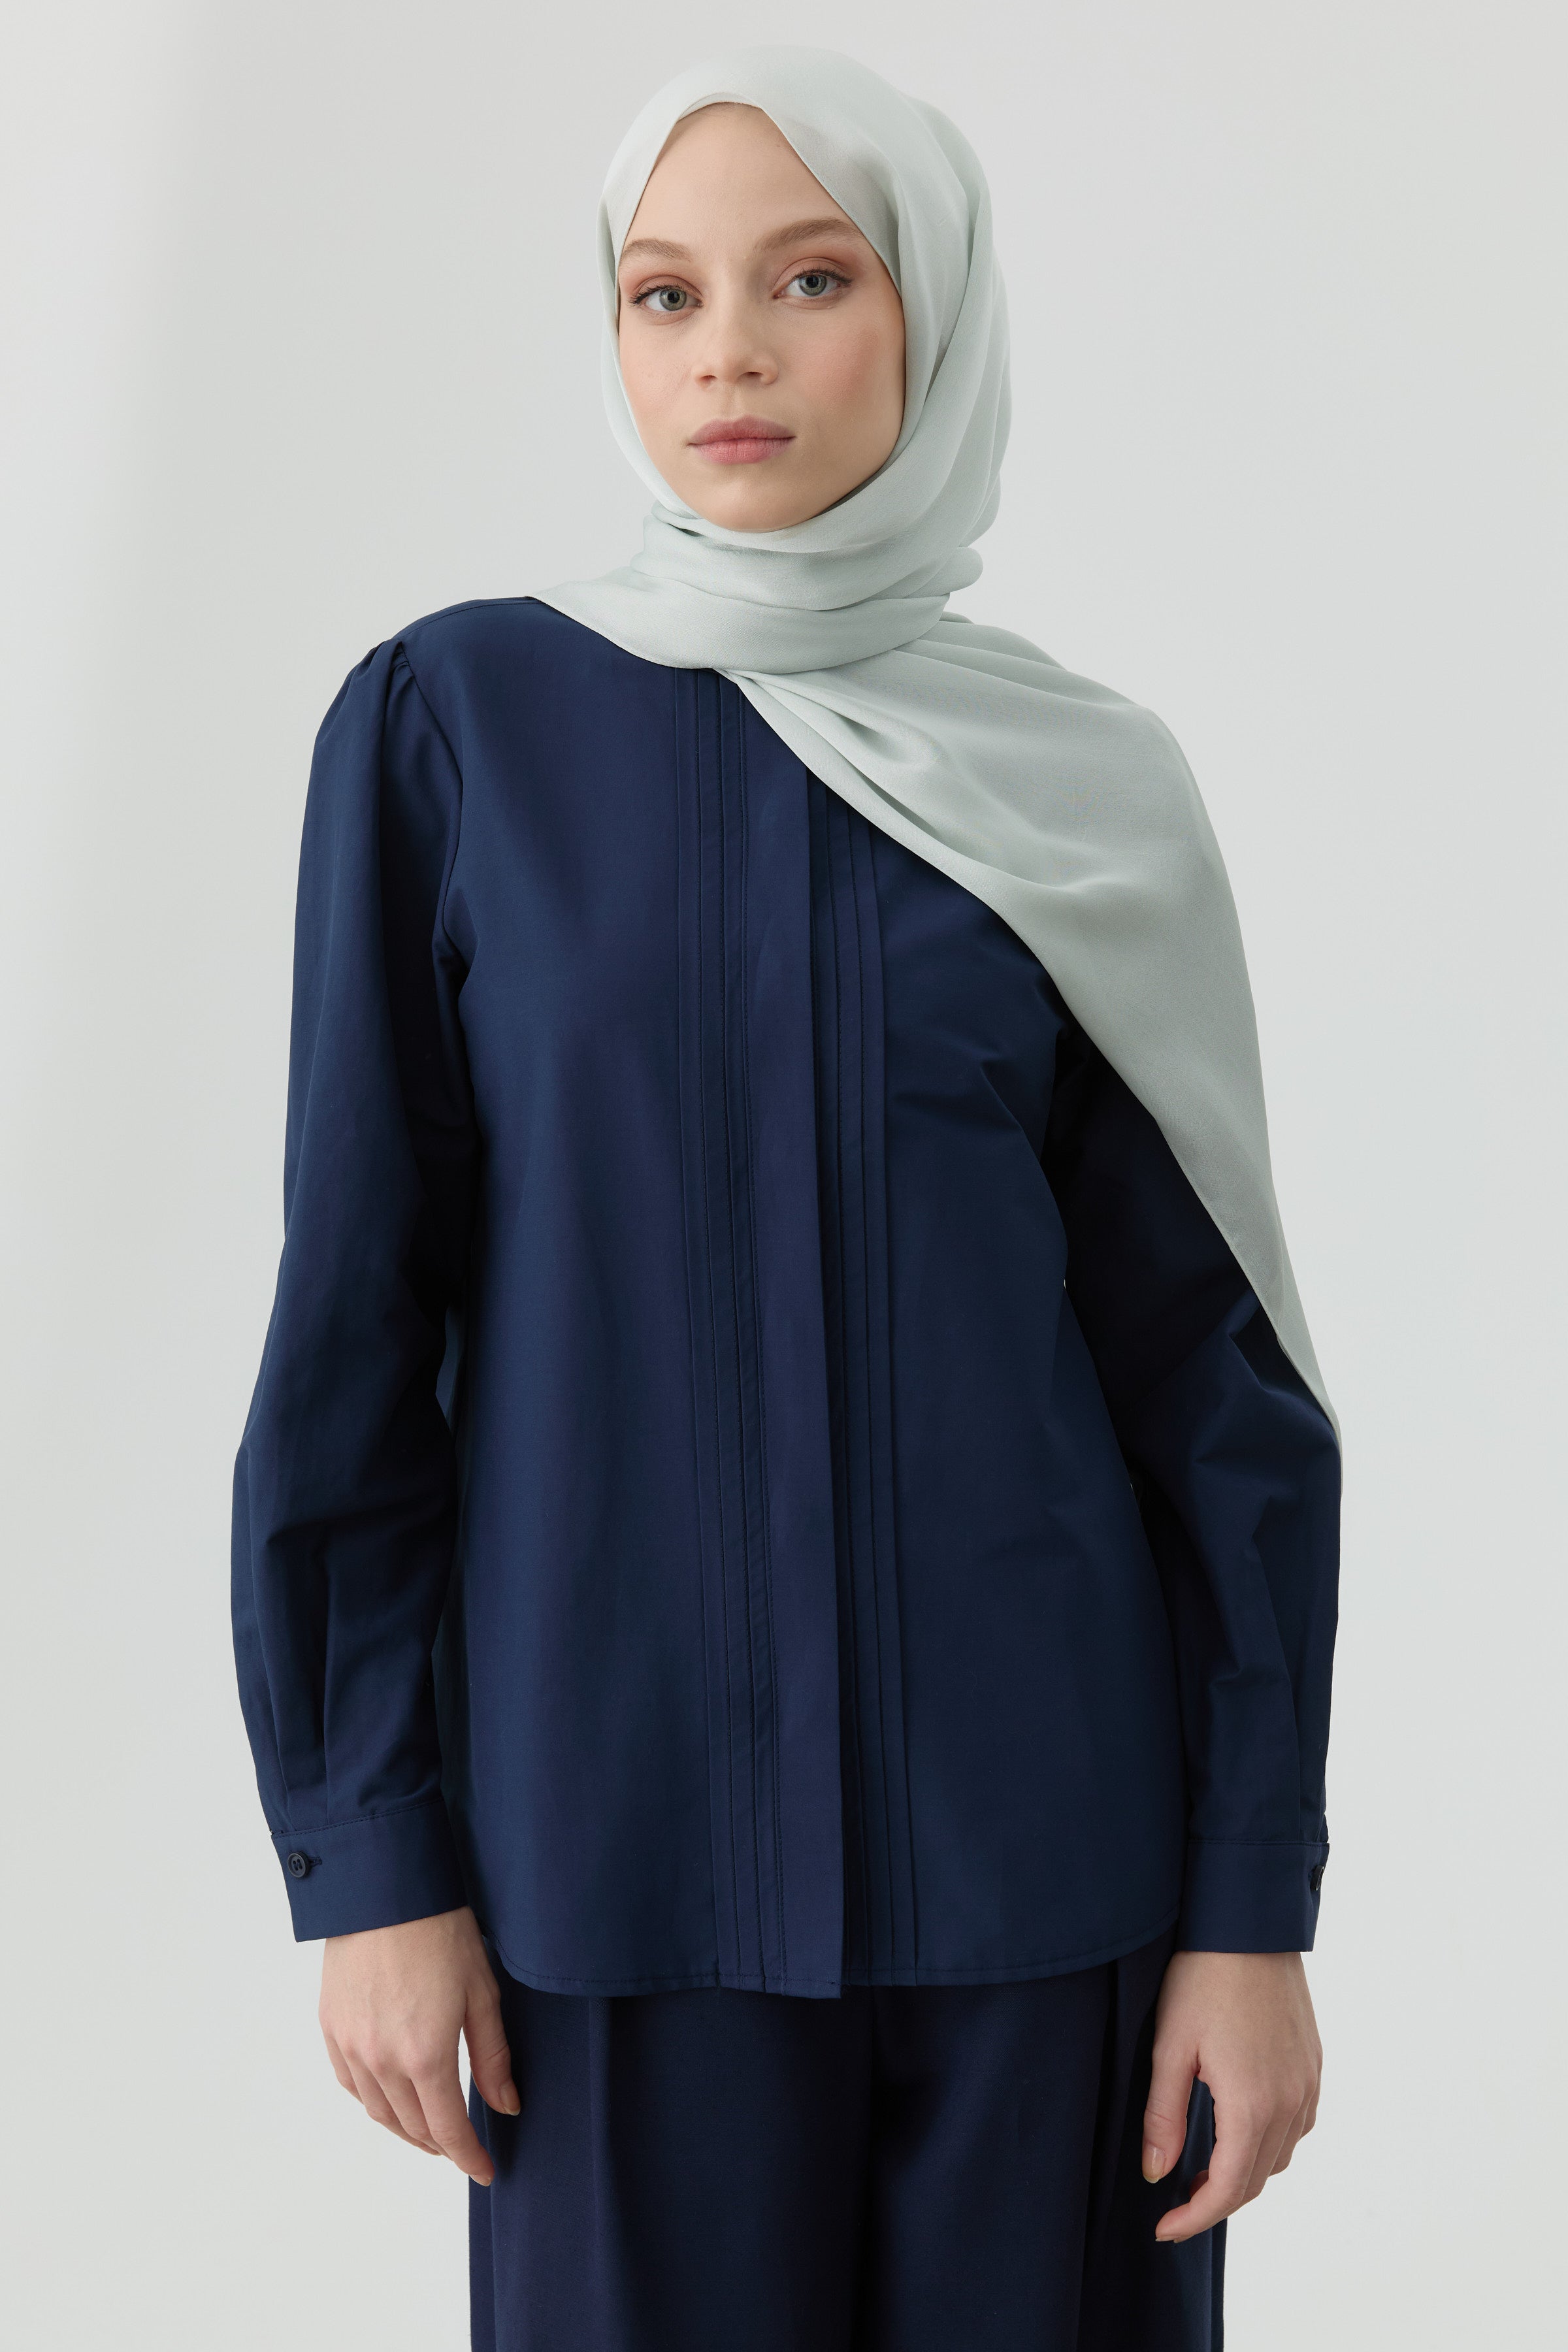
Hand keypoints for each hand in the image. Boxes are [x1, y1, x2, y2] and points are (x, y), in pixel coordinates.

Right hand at [318, 1905, 517, 2184]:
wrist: (385, 1890)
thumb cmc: (441, 1933)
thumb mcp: (482, 1993)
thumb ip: (493, 2057)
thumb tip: (506, 2106)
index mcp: (424, 2056)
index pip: (447, 2129)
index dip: (468, 2157)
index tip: (485, 2171)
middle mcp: (381, 2061)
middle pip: (411, 2126)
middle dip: (440, 2145)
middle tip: (462, 2148)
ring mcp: (351, 2046)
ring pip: (378, 2111)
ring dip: (405, 2129)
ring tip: (429, 2130)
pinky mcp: (331, 2026)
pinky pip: (350, 2083)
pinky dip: (373, 2101)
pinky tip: (389, 2097)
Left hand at [1142, 1950, 1320, 2241]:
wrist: (1248, 1924)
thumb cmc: (1202, 1978)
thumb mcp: (1170, 2047)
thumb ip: (1164, 2116)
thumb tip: (1157, 2173)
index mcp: (1252, 2105)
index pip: (1228, 2188)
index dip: (1195, 2217)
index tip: (1164, 2229)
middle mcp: (1290, 2103)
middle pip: (1256, 2180)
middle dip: (1216, 2200)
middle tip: (1176, 2205)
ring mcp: (1308, 2085)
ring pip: (1279, 2156)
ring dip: (1243, 2172)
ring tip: (1201, 2168)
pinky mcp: (1313, 2066)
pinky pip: (1296, 2126)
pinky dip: (1267, 2143)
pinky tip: (1238, 2129)